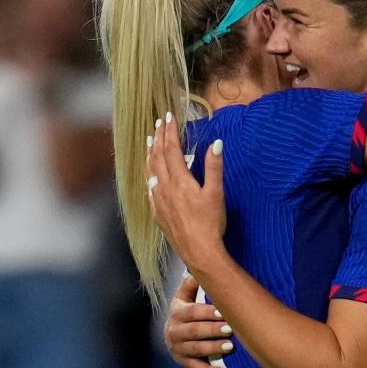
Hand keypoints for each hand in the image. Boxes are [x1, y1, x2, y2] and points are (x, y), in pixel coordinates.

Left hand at [145, 112, 225, 270]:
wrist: (199, 251)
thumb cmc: (210, 223)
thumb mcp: (216, 193)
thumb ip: (214, 167)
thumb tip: (217, 143)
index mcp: (180, 180)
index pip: (172, 149)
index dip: (170, 131)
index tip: (169, 117)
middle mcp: (165, 188)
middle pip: (158, 157)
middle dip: (159, 137)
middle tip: (159, 122)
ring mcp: (159, 201)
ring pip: (151, 172)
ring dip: (151, 154)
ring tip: (150, 141)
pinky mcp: (159, 213)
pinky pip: (150, 190)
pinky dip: (149, 177)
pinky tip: (150, 177)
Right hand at [164, 276, 232, 367]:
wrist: (172, 332)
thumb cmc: (186, 310)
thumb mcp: (184, 295)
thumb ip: (191, 283)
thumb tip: (198, 269)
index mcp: (177, 312)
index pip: (192, 312)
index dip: (208, 313)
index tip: (224, 312)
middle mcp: (174, 331)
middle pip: (195, 331)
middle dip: (213, 330)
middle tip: (231, 329)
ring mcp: (178, 349)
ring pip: (197, 350)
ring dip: (214, 349)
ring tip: (230, 347)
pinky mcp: (184, 362)